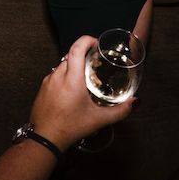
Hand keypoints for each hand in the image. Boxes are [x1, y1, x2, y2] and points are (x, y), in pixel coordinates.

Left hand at [29, 35, 134, 151]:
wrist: (44, 138)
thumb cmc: (70, 128)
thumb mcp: (99, 120)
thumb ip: (120, 111)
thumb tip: (135, 102)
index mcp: (72, 79)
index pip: (76, 48)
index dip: (86, 40)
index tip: (95, 43)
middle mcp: (58, 76)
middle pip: (70, 55)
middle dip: (83, 55)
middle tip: (94, 63)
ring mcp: (48, 81)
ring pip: (62, 65)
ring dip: (74, 67)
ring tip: (84, 80)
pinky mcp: (43, 88)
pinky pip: (55, 75)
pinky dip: (64, 76)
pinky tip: (71, 91)